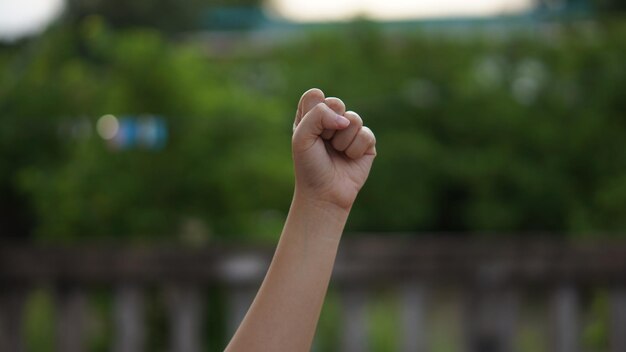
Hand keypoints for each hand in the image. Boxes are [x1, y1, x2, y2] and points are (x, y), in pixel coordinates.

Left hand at [292, 88, 376, 210]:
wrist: (324, 193)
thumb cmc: (309, 166)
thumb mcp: (301, 137)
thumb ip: (318, 115)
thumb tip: (346, 119)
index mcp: (312, 116)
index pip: (315, 95)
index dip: (313, 112)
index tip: (309, 133)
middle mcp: (331, 121)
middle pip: (336, 102)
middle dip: (328, 126)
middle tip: (323, 143)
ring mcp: (350, 131)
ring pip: (353, 118)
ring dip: (341, 141)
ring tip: (336, 153)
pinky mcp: (366, 143)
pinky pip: (366, 134)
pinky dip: (355, 149)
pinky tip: (349, 159)